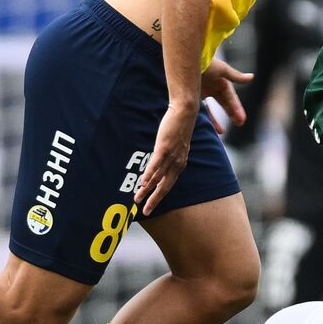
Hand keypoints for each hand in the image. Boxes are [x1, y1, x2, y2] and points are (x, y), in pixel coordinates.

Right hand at [135, 102, 195, 216]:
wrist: (185, 112)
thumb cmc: (179, 127)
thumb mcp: (176, 144)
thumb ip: (169, 155)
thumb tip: (161, 162)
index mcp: (180, 163)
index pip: (169, 184)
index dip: (160, 195)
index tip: (151, 205)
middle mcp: (177, 163)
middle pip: (164, 186)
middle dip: (154, 200)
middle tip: (146, 211)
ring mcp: (171, 156)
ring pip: (157, 178)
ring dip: (147, 190)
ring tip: (136, 199)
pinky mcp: (165, 147)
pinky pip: (156, 164)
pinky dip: (149, 175)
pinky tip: (142, 183)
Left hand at [199, 56, 253, 127]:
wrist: (185, 60)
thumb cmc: (205, 62)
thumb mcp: (222, 69)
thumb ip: (236, 76)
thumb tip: (252, 77)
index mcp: (222, 82)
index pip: (232, 98)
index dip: (237, 109)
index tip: (242, 120)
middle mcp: (214, 87)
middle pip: (225, 104)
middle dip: (232, 114)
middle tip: (240, 124)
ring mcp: (204, 91)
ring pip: (213, 108)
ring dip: (217, 119)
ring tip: (221, 131)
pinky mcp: (194, 94)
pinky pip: (201, 108)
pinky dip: (204, 116)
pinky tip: (206, 125)